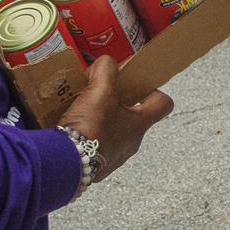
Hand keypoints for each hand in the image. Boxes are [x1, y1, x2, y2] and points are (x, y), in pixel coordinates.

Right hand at [53, 56, 173, 184]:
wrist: (65, 163)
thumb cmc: (90, 128)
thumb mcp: (100, 89)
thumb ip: (106, 70)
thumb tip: (106, 64)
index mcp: (139, 124)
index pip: (163, 104)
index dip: (154, 91)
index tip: (139, 85)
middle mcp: (131, 143)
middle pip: (133, 117)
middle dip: (119, 103)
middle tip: (102, 94)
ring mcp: (114, 156)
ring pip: (114, 132)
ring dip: (102, 119)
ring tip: (82, 110)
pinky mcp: (96, 166)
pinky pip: (95, 146)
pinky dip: (87, 135)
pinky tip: (73, 127)